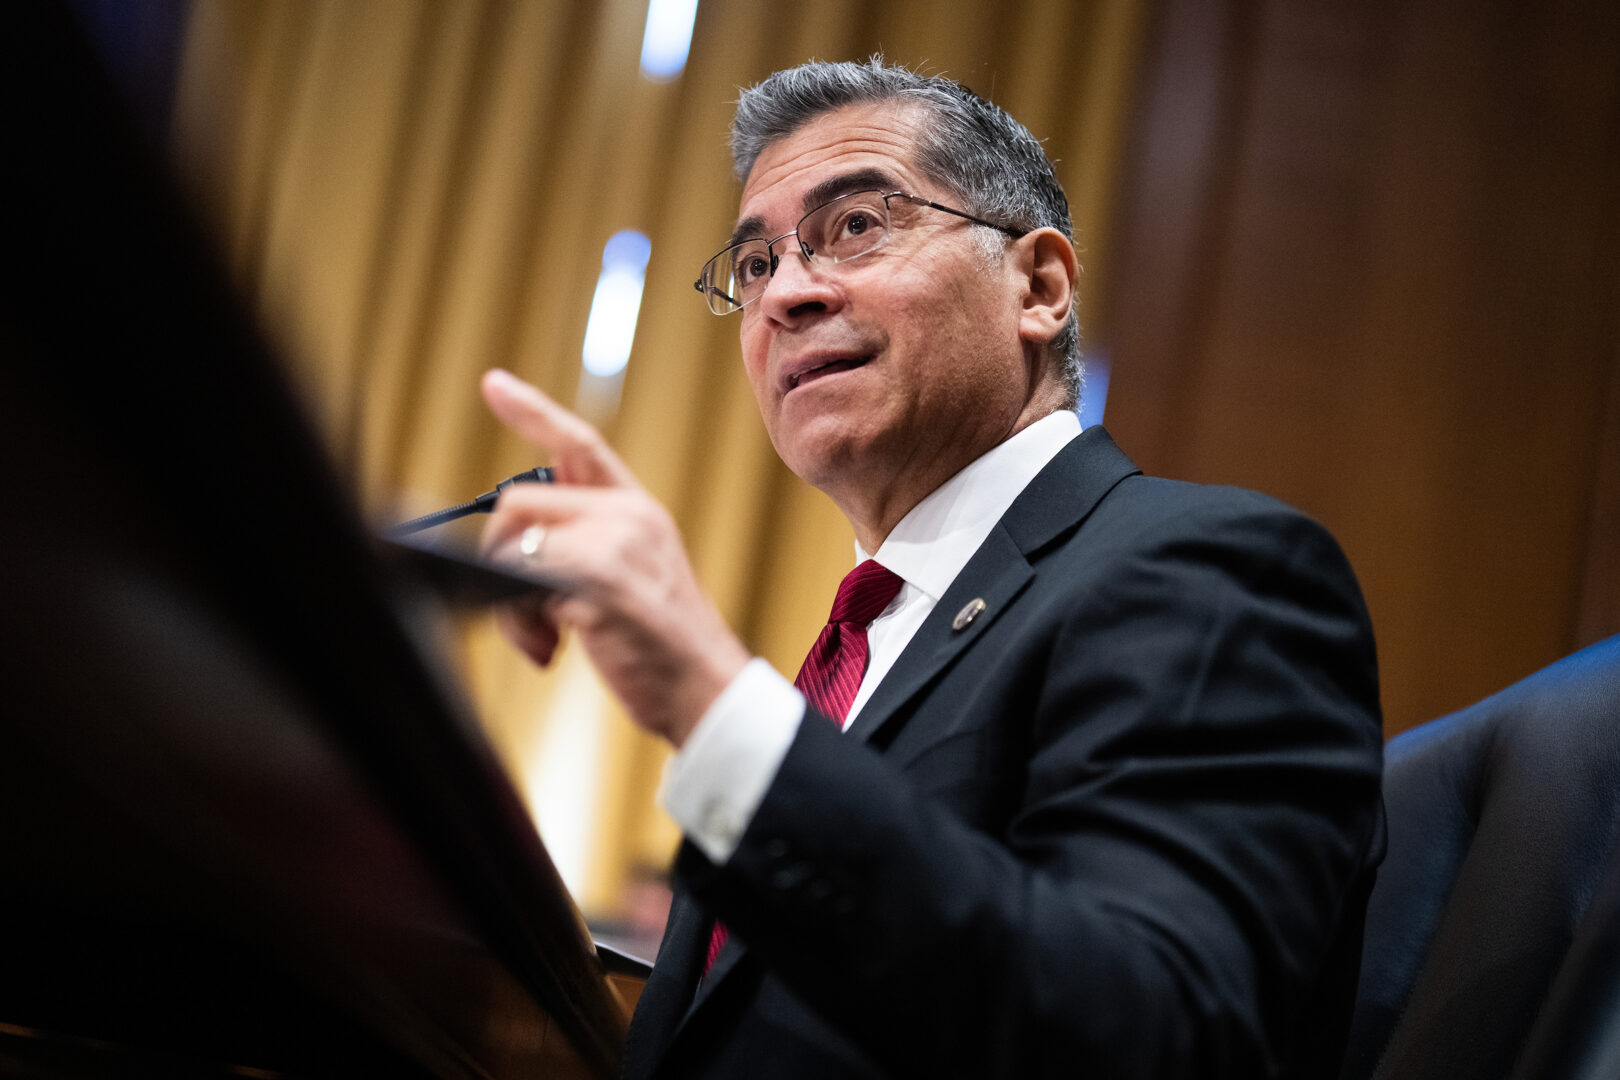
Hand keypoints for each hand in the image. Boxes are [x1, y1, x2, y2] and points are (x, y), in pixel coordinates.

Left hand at [478, 369, 749, 746]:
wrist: (706, 692)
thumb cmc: (662, 647)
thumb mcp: (634, 575)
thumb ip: (587, 541)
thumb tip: (518, 531)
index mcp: (637, 510)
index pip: (579, 445)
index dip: (533, 411)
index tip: (493, 383)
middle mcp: (628, 517)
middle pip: (519, 500)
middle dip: (502, 554)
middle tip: (524, 609)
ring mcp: (614, 547)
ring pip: (512, 543)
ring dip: (508, 600)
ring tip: (544, 638)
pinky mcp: (597, 584)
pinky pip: (519, 584)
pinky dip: (519, 625)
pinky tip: (550, 651)